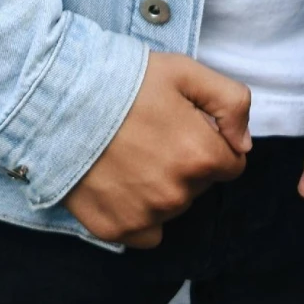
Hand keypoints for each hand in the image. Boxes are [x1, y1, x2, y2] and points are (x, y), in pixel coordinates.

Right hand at [66, 53, 250, 248]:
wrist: (58, 99)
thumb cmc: (124, 80)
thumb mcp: (185, 71)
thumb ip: (231, 101)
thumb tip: (244, 144)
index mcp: (200, 155)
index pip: (231, 163)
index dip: (210, 141)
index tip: (183, 125)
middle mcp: (177, 195)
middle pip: (199, 185)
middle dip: (185, 162)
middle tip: (151, 133)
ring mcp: (145, 216)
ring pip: (172, 207)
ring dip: (161, 187)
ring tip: (130, 153)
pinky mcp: (115, 230)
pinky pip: (144, 232)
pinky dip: (137, 212)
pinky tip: (118, 181)